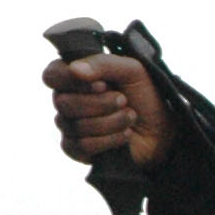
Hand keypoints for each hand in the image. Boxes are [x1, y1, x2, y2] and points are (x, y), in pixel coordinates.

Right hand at [43, 52, 175, 173]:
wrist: (163, 130)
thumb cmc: (145, 96)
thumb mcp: (132, 70)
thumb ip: (103, 64)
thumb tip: (74, 69)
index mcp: (75, 77)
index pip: (52, 75)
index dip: (72, 81)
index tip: (102, 84)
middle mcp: (67, 100)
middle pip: (63, 103)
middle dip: (100, 103)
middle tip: (123, 100)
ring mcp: (70, 126)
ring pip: (75, 126)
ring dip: (110, 121)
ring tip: (130, 116)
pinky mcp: (78, 150)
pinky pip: (82, 146)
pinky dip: (109, 140)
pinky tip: (124, 135)